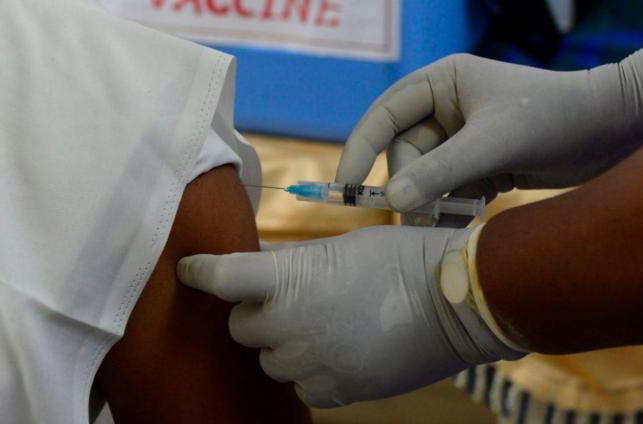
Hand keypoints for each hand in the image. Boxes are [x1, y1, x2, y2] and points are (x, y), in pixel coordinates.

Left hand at [177, 225, 522, 406]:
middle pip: (239, 326)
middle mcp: (289, 325)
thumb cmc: (396, 261)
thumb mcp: (334, 250)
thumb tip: (254, 268)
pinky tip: (336, 350)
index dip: (198, 272)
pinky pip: (300, 386)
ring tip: (320, 325)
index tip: (187, 270)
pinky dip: (309, 372)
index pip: (219, 277)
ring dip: (281, 345)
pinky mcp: (335, 391)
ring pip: (268, 360)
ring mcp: (311, 363)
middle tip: (285, 299)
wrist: (455, 302)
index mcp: (285, 280)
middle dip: (255, 314)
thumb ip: (288, 265)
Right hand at [337, 43, 642, 212]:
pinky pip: (451, 186)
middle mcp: (447, 105)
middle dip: (411, 186)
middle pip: (405, 152)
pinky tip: (474, 216)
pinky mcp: (484, 160)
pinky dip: (456, 204)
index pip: (383, 115)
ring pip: (427, 174)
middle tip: (419, 219)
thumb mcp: (493, 144)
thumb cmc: (555, 119)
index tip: (346, 185)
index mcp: (441, 82)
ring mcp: (465, 134)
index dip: (360, 149)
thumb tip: (389, 201)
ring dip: (435, 200)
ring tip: (453, 220)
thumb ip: (439, 172)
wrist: (617, 130)